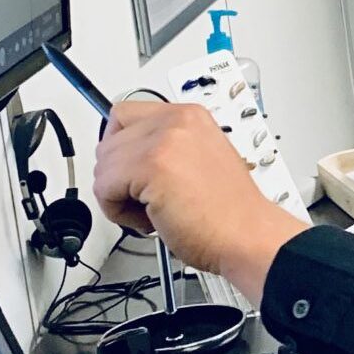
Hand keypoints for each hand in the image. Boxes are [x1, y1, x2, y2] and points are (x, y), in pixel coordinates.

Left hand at [93, 101, 306, 296]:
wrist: (250, 238)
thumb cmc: (231, 215)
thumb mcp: (202, 160)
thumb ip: (169, 149)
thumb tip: (131, 156)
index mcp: (190, 116)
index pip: (124, 116)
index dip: (122, 148)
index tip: (132, 171)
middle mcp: (177, 121)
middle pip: (109, 140)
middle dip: (119, 176)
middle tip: (148, 199)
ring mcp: (164, 141)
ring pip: (103, 165)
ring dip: (118, 196)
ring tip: (153, 211)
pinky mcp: (151, 166)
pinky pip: (104, 188)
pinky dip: (118, 211)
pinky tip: (150, 220)